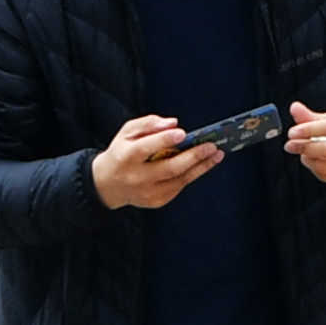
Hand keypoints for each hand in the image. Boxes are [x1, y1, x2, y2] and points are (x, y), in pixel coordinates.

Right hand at [88, 114, 217, 211]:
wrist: (107, 185)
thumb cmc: (121, 152)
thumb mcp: (127, 133)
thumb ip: (148, 124)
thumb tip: (173, 123)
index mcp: (125, 157)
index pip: (146, 148)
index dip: (164, 140)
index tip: (183, 133)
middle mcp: (136, 177)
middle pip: (168, 168)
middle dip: (193, 157)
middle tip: (212, 146)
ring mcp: (147, 192)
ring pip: (179, 180)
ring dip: (201, 167)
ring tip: (217, 154)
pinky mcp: (156, 201)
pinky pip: (179, 186)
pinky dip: (193, 174)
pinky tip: (205, 164)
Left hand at [283, 105, 325, 188]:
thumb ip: (313, 116)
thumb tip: (294, 108)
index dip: (308, 130)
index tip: (292, 132)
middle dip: (303, 147)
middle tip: (290, 145)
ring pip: (324, 166)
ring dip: (308, 160)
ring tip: (304, 153)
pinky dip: (315, 169)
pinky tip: (314, 161)